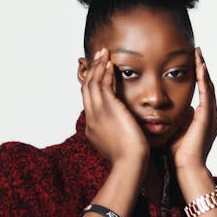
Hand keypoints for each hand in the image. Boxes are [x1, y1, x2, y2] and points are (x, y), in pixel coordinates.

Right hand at [81, 48, 149, 164]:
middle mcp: (91, 119)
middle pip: (86, 90)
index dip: (93, 86)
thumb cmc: (130, 158)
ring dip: (97, 66)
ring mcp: (97, 113)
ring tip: (103, 53)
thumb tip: (125, 129)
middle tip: (97, 57)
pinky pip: (102, 84)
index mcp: (93, 129)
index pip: (90, 102)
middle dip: (91, 71)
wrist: (130, 163)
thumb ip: (119, 133)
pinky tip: (110, 63)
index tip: (99, 75)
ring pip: (92, 84)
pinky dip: (104, 72)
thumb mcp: (120, 144)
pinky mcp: (107, 108)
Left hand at [169, 47, 216, 170]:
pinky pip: (207, 95)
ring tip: (199, 55)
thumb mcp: (176, 131)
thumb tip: (168, 109)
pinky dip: (204, 80)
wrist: (187, 168)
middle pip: (208, 85)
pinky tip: (200, 68)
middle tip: (197, 52)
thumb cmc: (179, 155)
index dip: (198, 76)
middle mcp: (211, 115)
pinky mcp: (207, 118)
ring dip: (204, 70)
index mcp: (204, 118)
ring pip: (209, 87)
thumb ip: (176, 119)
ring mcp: (211, 116)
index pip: (202, 92)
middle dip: (203, 69)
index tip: (193, 62)